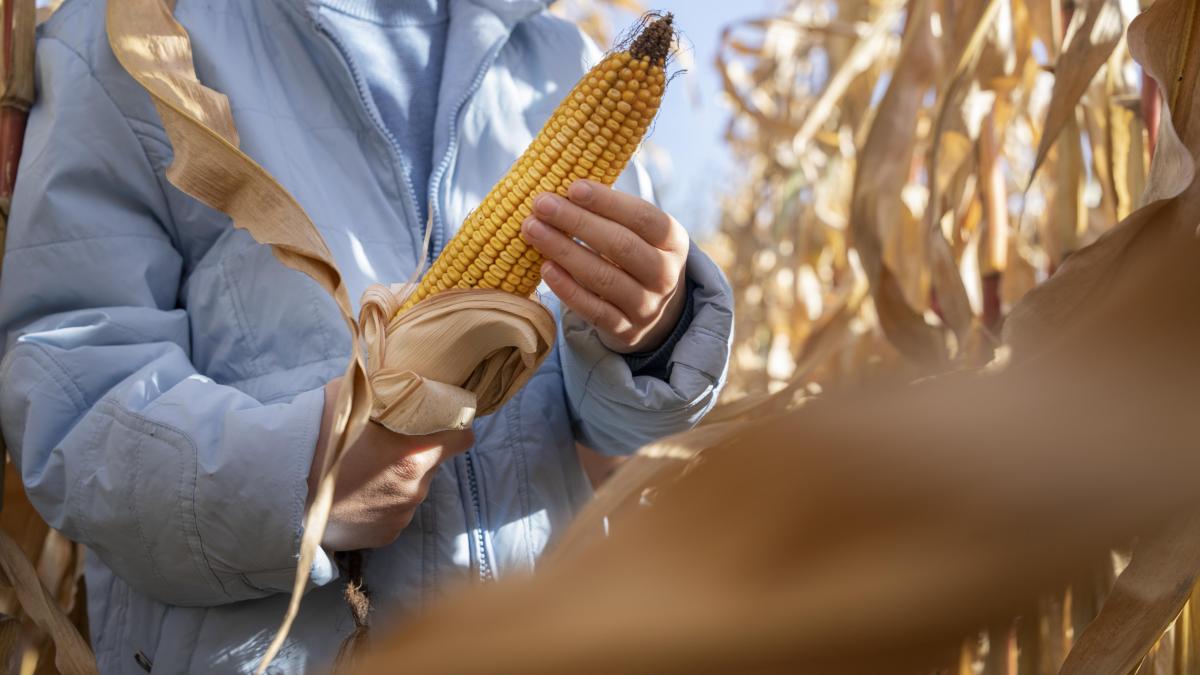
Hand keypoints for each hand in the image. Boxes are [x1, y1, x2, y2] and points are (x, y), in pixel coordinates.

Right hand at [307, 378, 473, 550]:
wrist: (279, 489)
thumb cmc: (314, 438)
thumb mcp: (350, 399)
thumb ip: (384, 393)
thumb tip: (402, 383)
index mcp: (413, 453)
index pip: (462, 437)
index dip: (454, 426)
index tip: (440, 422)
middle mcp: (414, 488)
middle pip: (433, 463)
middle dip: (418, 452)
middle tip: (386, 444)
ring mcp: (400, 516)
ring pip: (413, 488)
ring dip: (399, 478)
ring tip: (363, 471)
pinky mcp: (385, 536)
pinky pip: (394, 512)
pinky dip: (382, 502)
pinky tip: (356, 494)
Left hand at [521, 180, 689, 353]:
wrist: (657, 313)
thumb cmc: (636, 257)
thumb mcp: (639, 233)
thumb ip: (610, 213)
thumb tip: (561, 188)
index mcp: (673, 240)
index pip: (642, 217)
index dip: (607, 202)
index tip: (572, 187)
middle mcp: (665, 274)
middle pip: (621, 245)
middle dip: (577, 222)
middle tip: (541, 204)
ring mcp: (647, 306)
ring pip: (604, 278)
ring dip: (564, 251)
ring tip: (533, 230)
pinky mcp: (626, 331)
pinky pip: (593, 310)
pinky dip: (567, 289)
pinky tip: (546, 268)